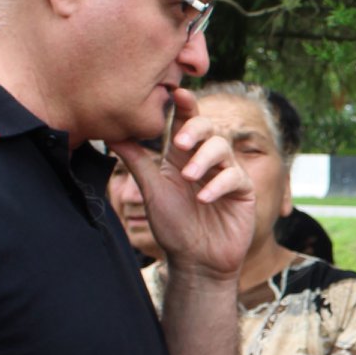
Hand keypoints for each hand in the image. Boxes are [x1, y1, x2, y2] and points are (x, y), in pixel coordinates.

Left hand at [108, 89, 253, 281]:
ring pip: (223, 148)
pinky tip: (203, 199)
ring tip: (188, 179)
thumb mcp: (152, 190)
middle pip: (209, 127)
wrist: (195, 261)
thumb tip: (112, 134)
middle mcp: (206, 160)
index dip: (184, 105)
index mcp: (182, 156)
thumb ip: (137, 161)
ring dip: (204, 160)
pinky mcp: (243, 191)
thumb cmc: (173, 227)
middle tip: (181, 142)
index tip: (176, 93)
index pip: (186, 122)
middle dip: (196, 129)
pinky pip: (234, 176)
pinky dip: (218, 185)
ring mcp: (227, 174)